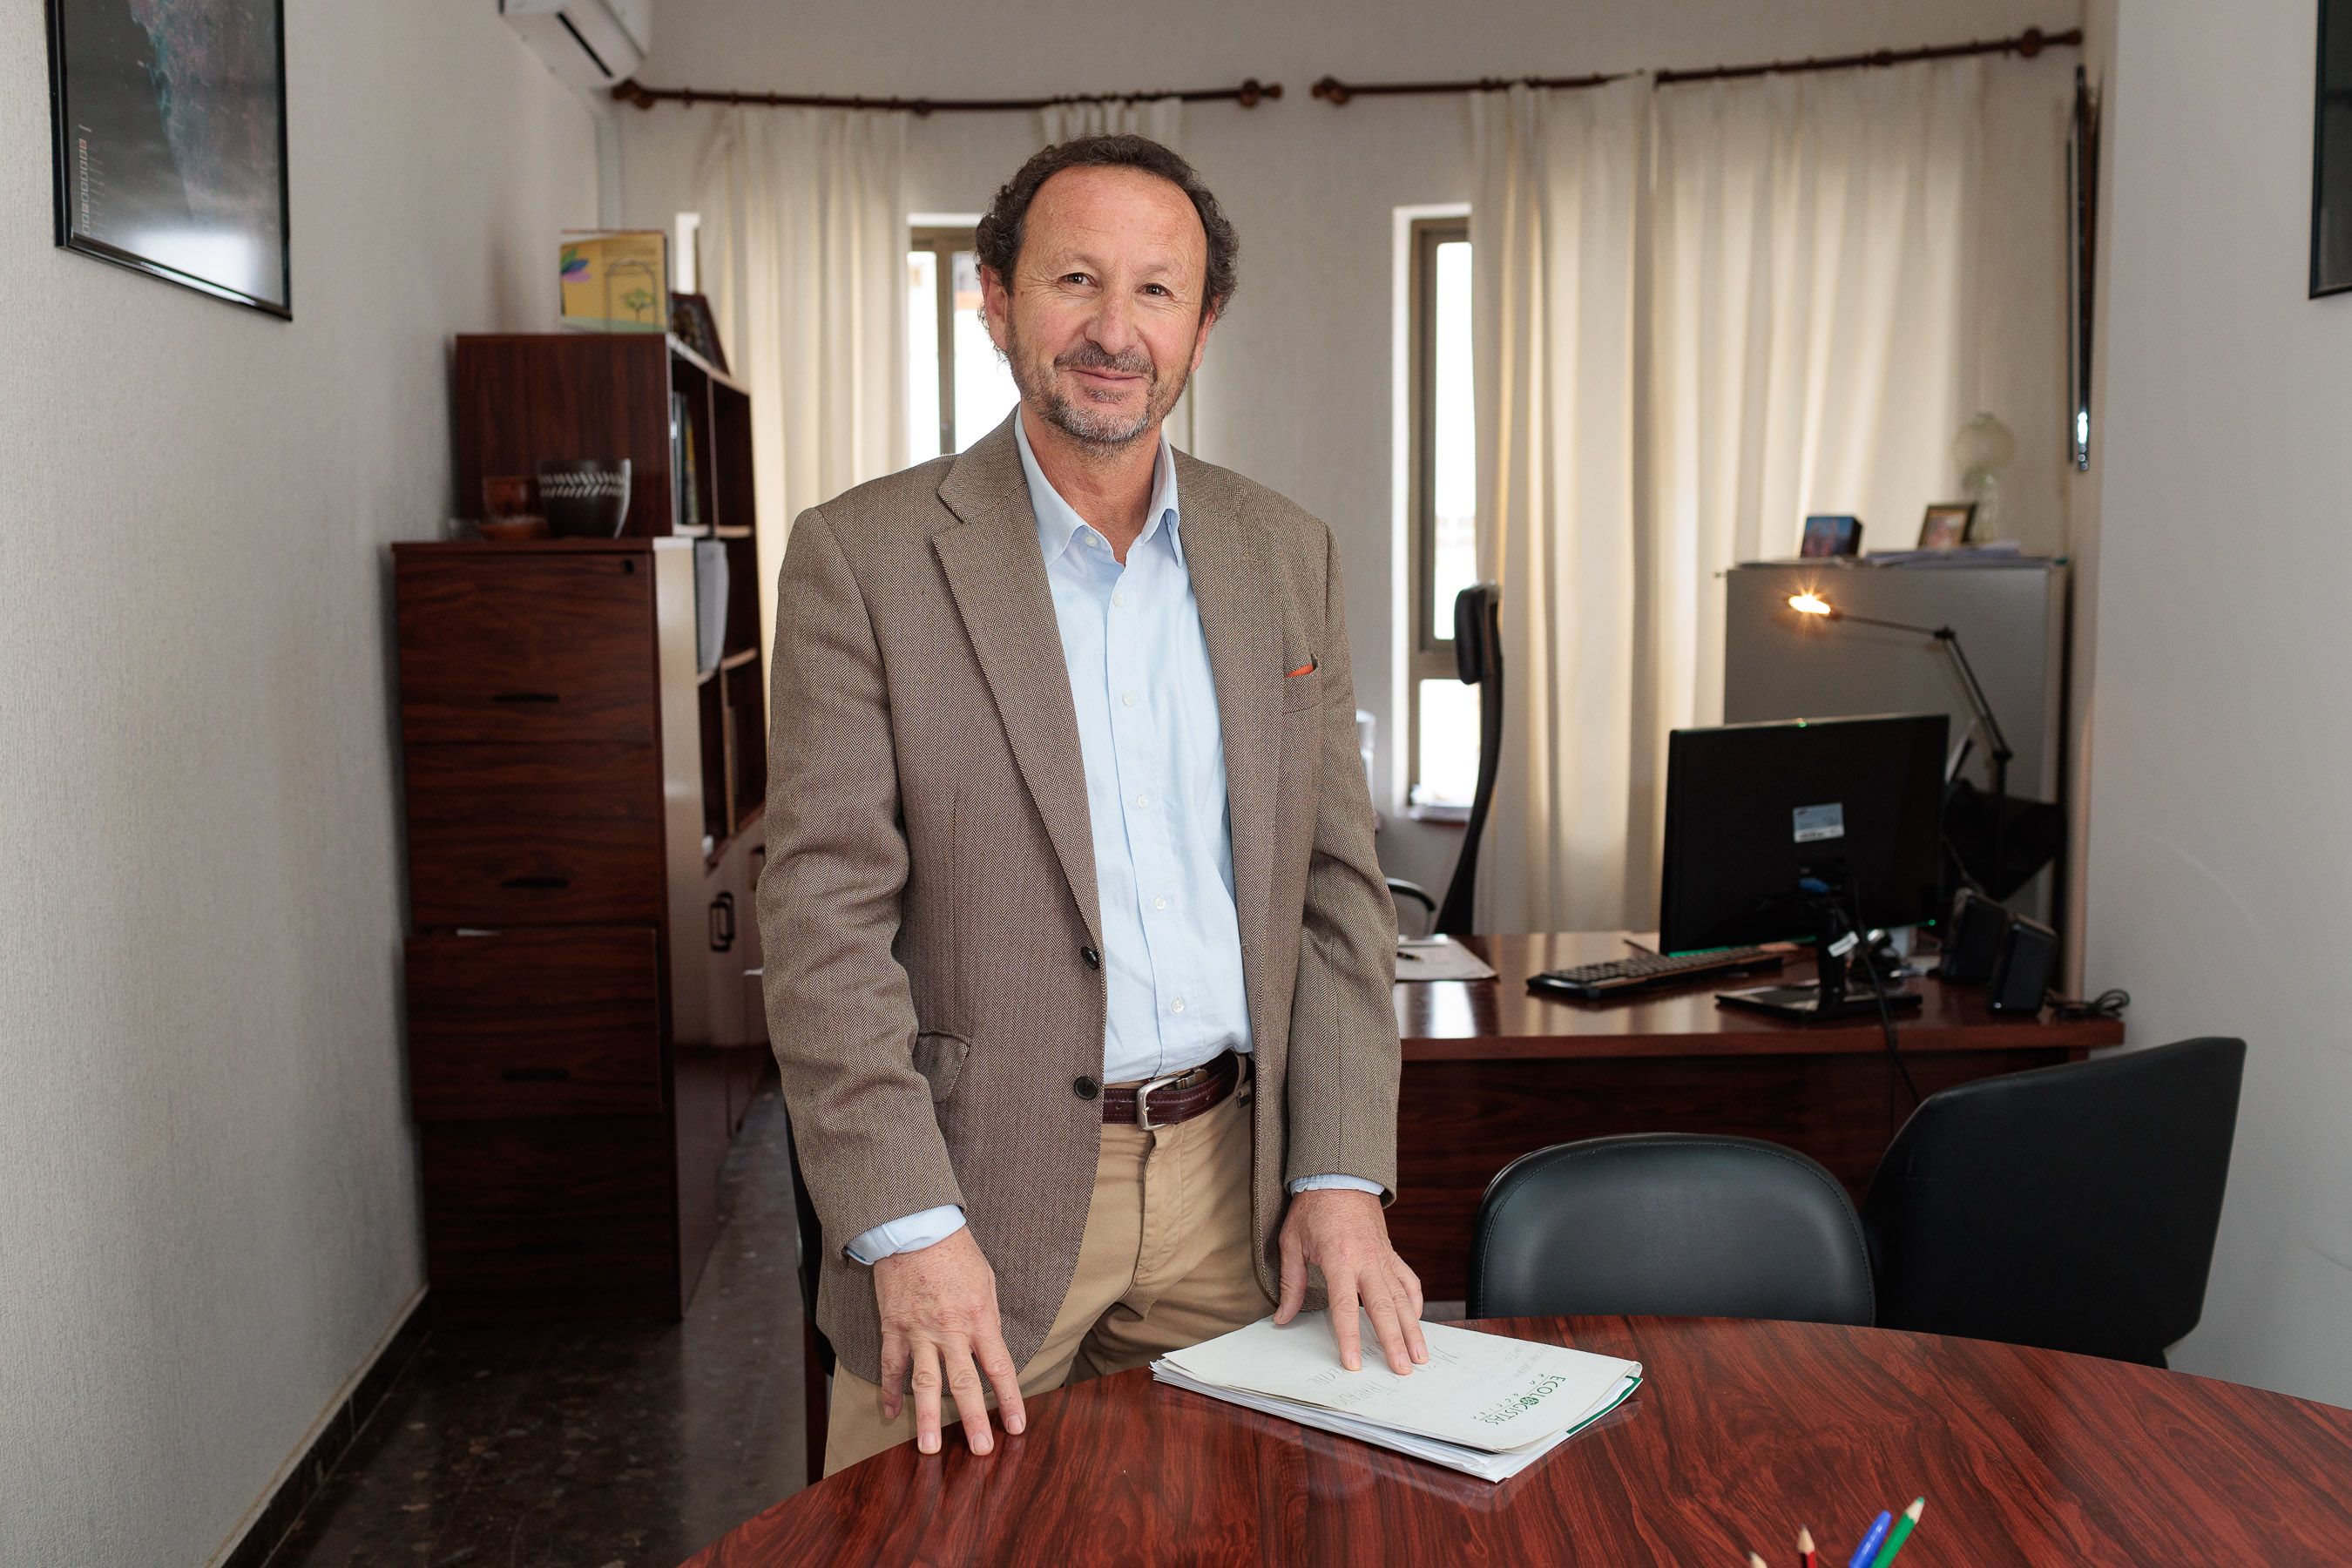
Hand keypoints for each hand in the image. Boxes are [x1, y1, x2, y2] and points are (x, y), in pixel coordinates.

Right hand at [871, 1228, 1026, 1455]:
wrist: (917, 1227)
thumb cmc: (957, 1252)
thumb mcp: (986, 1282)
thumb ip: (988, 1320)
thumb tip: (990, 1351)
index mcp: (980, 1318)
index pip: (1000, 1368)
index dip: (1009, 1401)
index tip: (1015, 1427)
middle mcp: (951, 1330)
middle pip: (963, 1384)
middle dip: (972, 1420)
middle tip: (979, 1450)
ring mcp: (919, 1331)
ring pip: (924, 1382)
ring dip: (926, 1418)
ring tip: (929, 1448)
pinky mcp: (894, 1327)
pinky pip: (891, 1365)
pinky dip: (889, 1390)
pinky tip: (890, 1413)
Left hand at [1275, 1188, 1428, 1373]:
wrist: (1340, 1176)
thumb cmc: (1313, 1208)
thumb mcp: (1292, 1242)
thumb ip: (1291, 1282)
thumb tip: (1282, 1318)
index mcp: (1339, 1259)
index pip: (1345, 1308)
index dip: (1350, 1338)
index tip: (1355, 1363)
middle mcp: (1366, 1261)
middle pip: (1383, 1308)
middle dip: (1394, 1341)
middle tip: (1402, 1369)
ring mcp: (1383, 1258)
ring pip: (1403, 1298)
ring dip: (1413, 1328)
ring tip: (1420, 1356)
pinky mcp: (1391, 1253)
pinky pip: (1408, 1280)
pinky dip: (1415, 1301)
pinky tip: (1417, 1319)